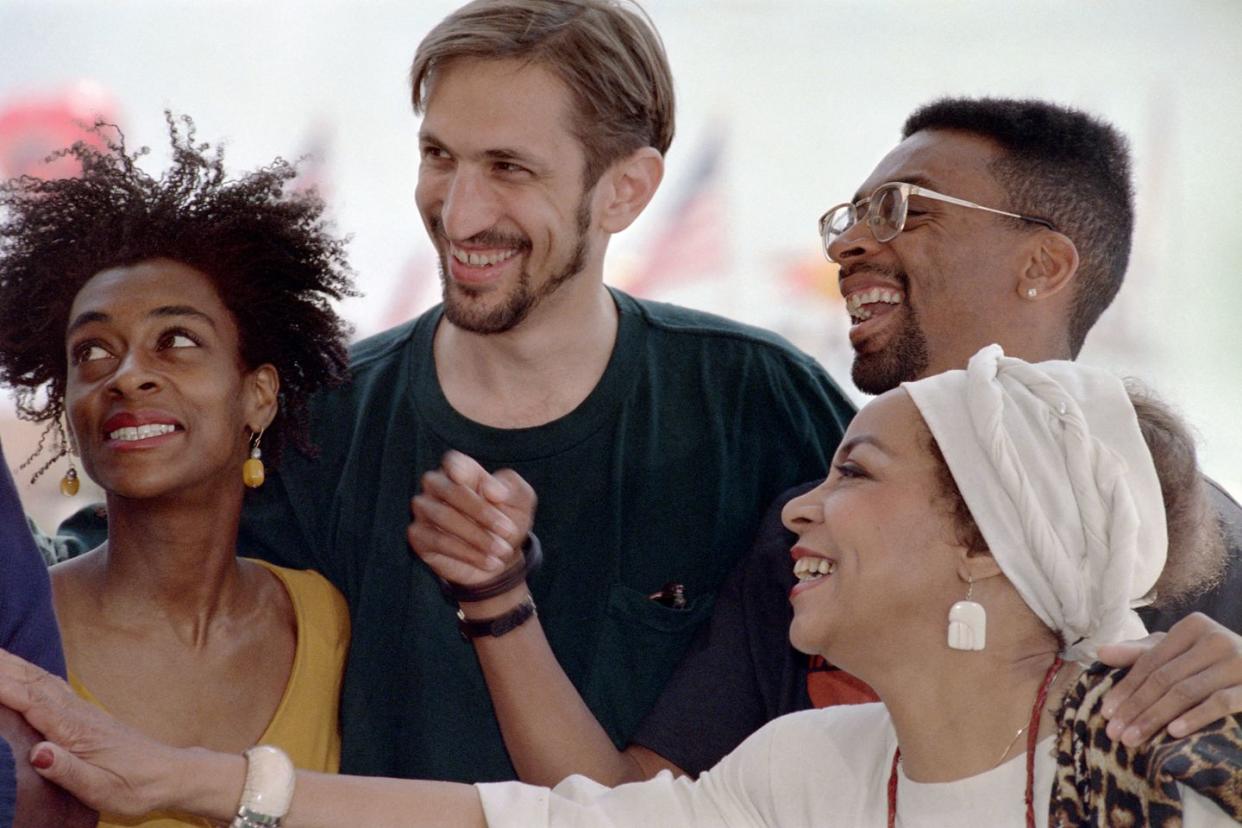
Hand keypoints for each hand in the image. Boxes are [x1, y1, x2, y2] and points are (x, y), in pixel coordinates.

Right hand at [0, 648, 178, 816]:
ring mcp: (82, 711)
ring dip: (15, 665)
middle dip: (5, 666)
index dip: (3, 687)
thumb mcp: (99, 788)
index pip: (32, 702)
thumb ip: (68, 770)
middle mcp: (77, 714)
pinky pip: (51, 687)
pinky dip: (30, 675)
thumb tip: (38, 752)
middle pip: (34, 682)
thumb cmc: (134, 785)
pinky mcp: (85, 715)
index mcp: (76, 730)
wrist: (168, 775)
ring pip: (42, 680)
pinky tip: (22, 671)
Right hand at [408, 450, 536, 587]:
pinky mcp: (418, 535)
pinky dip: (467, 553)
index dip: (461, 469)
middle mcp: (436, 485)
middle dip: (482, 512)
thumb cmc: (508, 519)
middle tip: (509, 531)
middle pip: (450, 490)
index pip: (453, 461)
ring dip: (477, 536)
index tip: (483, 486)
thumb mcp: (521, 500)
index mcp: (461, 469)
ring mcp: (424, 509)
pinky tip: (489, 561)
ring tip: (502, 550)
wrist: (499, 556)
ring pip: (444, 517)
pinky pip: (438, 541)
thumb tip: (491, 491)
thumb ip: (511, 487)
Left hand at [1097, 612, 1241, 745]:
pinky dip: (1195, 717)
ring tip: (1133, 738)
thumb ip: (1141, 653)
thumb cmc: (1214, 662)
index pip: (1150, 661)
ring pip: (1186, 692)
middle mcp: (1215, 639)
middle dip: (1135, 707)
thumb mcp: (1179, 652)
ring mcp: (1237, 662)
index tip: (1105, 713)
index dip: (1126, 688)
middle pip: (1164, 678)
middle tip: (1114, 733)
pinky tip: (1173, 732)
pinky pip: (1220, 703)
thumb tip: (1100, 652)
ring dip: (1155, 717)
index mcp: (1193, 627)